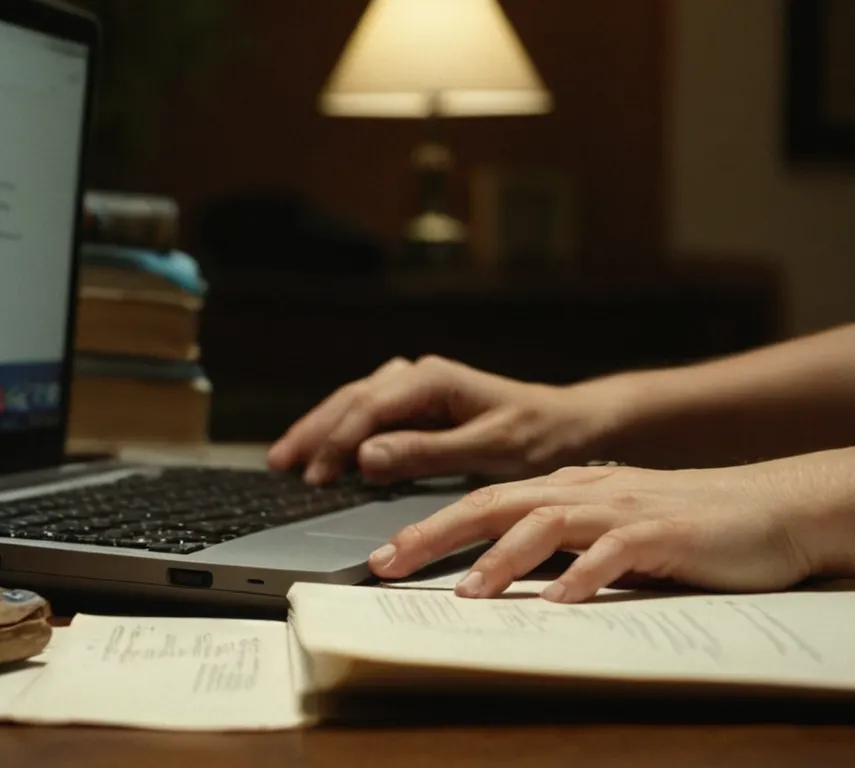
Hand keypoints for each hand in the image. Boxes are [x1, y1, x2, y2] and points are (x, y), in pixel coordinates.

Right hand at [267, 356, 621, 484]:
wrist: (573, 424)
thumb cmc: (541, 435)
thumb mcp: (490, 450)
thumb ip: (426, 452)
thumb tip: (365, 456)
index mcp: (433, 378)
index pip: (368, 408)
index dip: (336, 442)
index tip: (315, 477)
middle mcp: (419, 374)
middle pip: (350, 400)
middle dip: (313, 432)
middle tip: (281, 464)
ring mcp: (416, 386)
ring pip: (353, 402)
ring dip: (319, 428)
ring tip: (287, 457)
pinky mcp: (418, 404)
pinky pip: (368, 413)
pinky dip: (340, 430)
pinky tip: (323, 449)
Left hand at [367, 457, 840, 602]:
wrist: (769, 506)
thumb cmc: (680, 523)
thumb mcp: (604, 526)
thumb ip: (554, 542)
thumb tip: (491, 574)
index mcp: (563, 489)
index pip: (483, 503)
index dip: (429, 527)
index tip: (381, 557)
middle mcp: (583, 491)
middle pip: (495, 505)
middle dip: (435, 534)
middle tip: (387, 564)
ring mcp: (622, 509)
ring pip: (546, 523)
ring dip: (501, 558)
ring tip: (466, 592)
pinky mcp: (663, 534)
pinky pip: (615, 553)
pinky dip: (582, 575)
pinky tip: (557, 601)